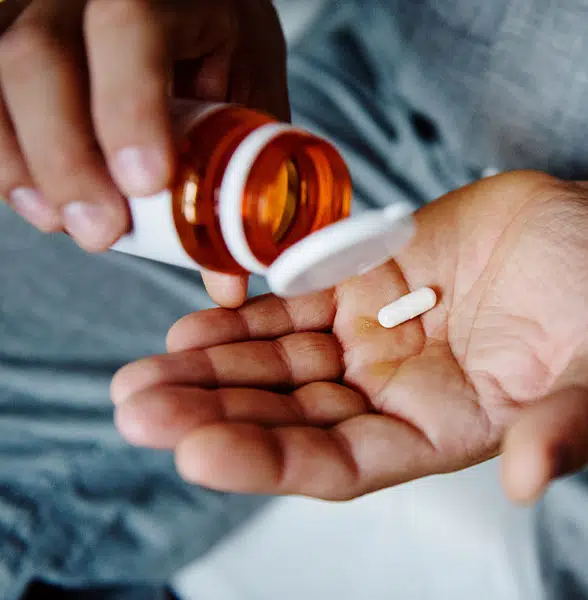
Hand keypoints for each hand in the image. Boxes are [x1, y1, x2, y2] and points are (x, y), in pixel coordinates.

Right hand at [0, 0, 287, 305]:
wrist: (189, 1)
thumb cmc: (220, 40)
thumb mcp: (248, 90)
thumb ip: (242, 170)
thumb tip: (226, 282)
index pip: (130, 24)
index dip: (128, 104)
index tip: (146, 182)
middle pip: (40, 56)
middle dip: (65, 157)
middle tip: (100, 233)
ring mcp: (35, 7)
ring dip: (23, 164)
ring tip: (64, 224)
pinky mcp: (7, 38)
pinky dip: (4, 156)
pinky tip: (35, 200)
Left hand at [111, 172, 587, 502]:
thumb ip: (571, 422)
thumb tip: (530, 478)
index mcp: (445, 430)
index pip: (344, 464)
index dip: (273, 460)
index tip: (198, 452)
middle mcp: (397, 395)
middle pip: (292, 416)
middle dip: (215, 415)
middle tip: (139, 409)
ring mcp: (375, 340)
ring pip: (279, 365)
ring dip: (212, 371)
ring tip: (144, 375)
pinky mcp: (365, 285)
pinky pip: (292, 307)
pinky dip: (244, 318)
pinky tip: (191, 328)